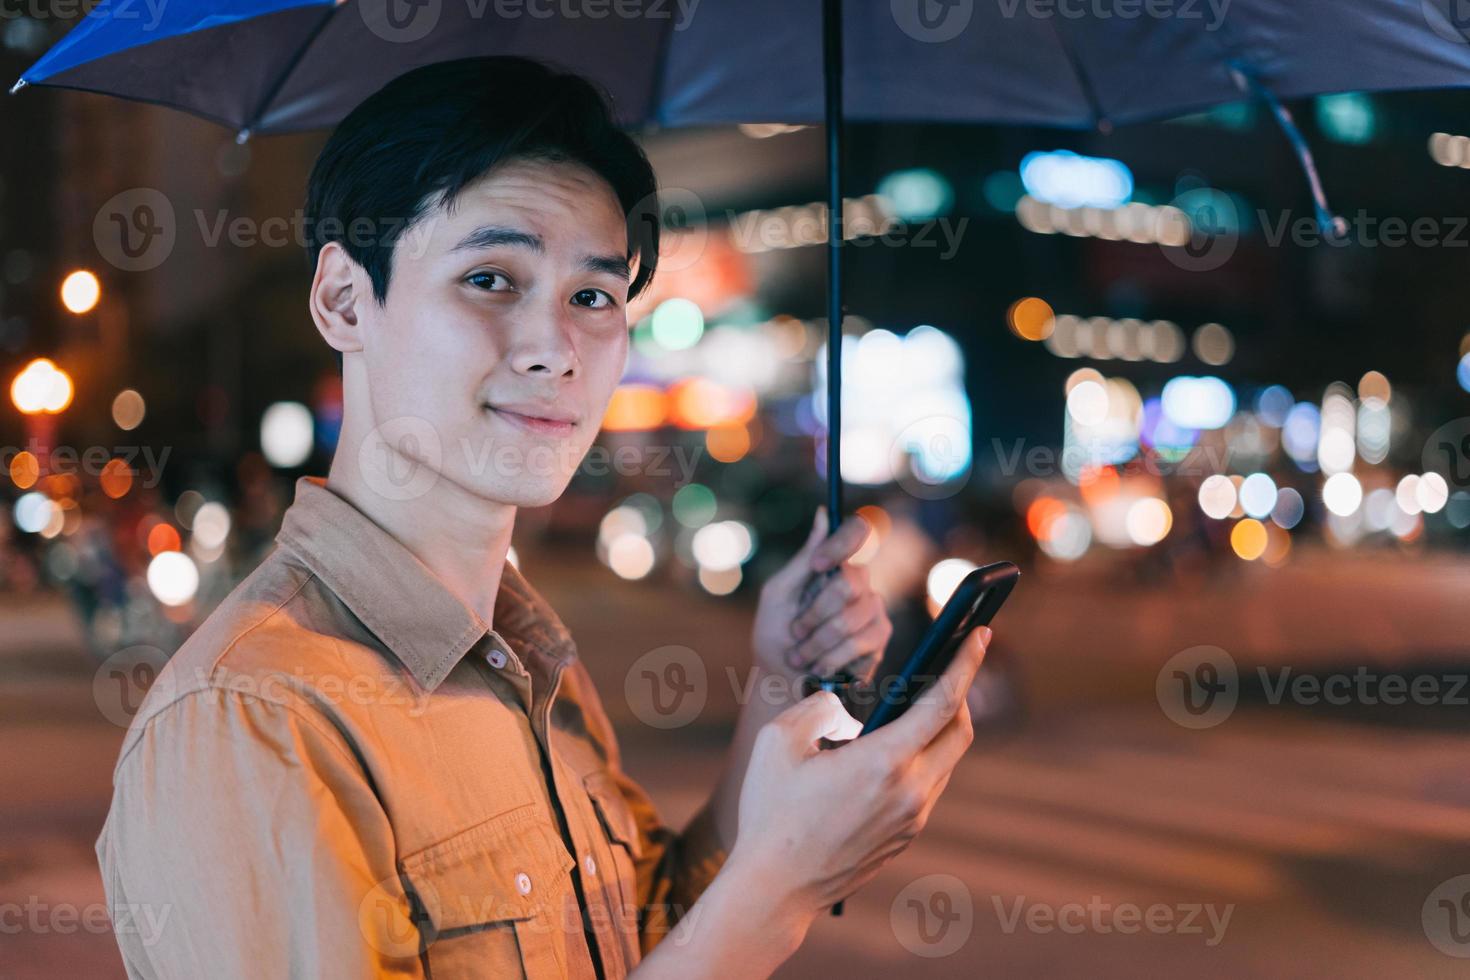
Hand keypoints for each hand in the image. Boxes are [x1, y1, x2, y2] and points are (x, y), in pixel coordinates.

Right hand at [725, 626, 989, 922]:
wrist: (776, 888)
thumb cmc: (771, 812)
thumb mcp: (778, 741)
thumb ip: (818, 707)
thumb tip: (844, 705)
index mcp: (884, 762)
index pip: (944, 702)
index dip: (966, 662)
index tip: (980, 633)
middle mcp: (910, 791)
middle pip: (960, 731)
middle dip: (961, 691)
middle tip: (950, 664)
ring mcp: (912, 818)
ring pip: (947, 760)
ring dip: (940, 727)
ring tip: (916, 702)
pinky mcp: (906, 836)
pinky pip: (929, 784)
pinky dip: (924, 756)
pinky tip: (895, 746)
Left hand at [751, 507, 891, 682]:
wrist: (783, 679)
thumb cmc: (776, 632)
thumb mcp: (779, 593)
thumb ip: (803, 560)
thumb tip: (823, 514)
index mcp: (835, 565)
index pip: (856, 532)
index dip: (841, 544)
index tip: (819, 565)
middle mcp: (860, 583)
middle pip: (847, 584)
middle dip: (812, 615)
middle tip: (795, 632)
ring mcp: (874, 611)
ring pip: (849, 620)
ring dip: (816, 644)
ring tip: (801, 656)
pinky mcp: (880, 640)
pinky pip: (858, 645)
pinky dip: (830, 659)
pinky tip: (821, 667)